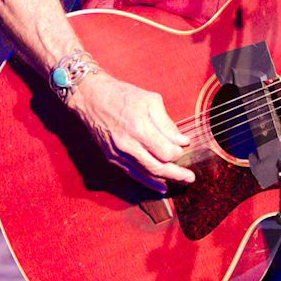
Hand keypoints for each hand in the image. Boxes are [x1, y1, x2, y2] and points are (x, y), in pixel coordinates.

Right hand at [70, 72, 194, 190]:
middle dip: (177, 174)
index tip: (183, 147)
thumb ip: (167, 124)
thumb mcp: (150, 101)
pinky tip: (160, 185)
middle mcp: (128, 145)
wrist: (90, 97)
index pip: (166, 152)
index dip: (178, 153)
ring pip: (145, 175)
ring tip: (180, 182)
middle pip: (158, 168)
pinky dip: (148, 182)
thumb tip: (181, 141)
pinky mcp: (112, 158)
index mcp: (139, 128)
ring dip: (165, 180)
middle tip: (190, 177)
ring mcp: (118, 154)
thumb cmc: (121, 95)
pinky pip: (133, 174)